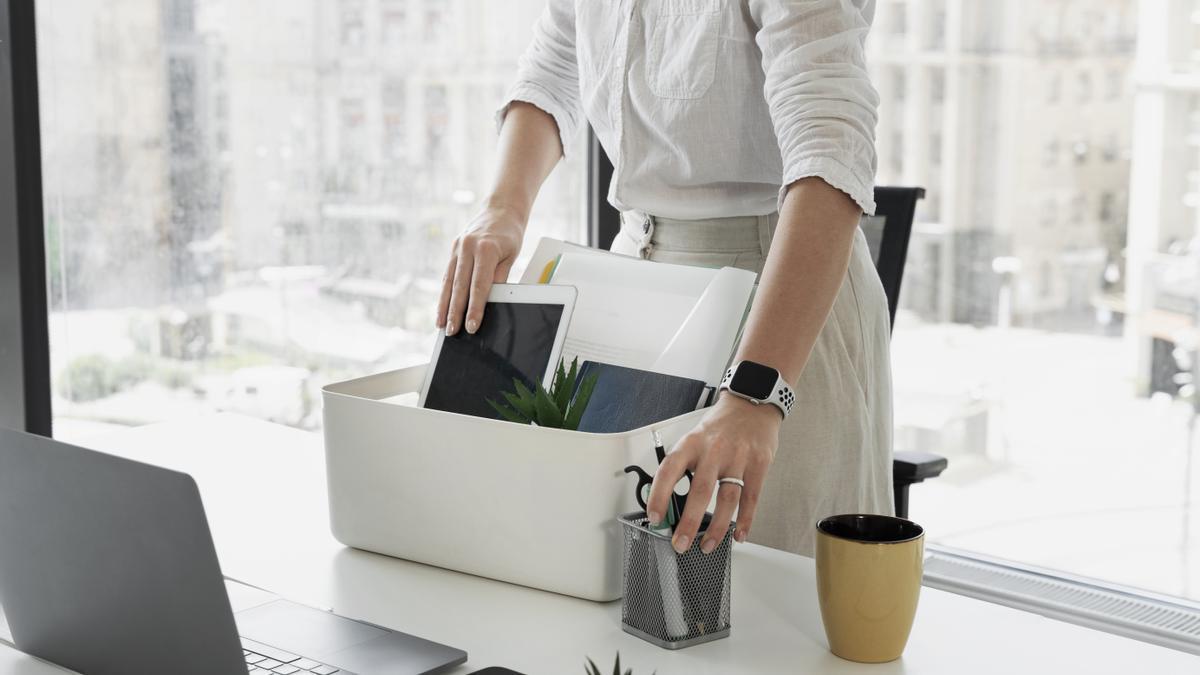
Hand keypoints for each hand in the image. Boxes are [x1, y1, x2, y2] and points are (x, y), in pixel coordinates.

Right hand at [436, 205, 524, 334]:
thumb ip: (500, 278)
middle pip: (460, 286)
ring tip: (441, 324)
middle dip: (455, 312)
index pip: (479, 286)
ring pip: (449, 282)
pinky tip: (441, 307)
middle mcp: (468, 247)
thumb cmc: (510, 233)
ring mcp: (458, 247)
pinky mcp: (453, 248)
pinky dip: (444, 292)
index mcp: (486, 249)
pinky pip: (447, 274)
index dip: (474, 308)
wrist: (501, 208)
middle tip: (451, 332)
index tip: (471, 326)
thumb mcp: (511, 255)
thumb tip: (491, 302)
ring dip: (444, 305)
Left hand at [646, 393, 780, 553]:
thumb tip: (666, 502)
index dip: (659, 495)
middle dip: (688, 522)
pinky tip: (738, 535)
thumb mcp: (695, 439)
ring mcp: (738, 458)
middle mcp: (714, 450)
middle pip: (700, 491)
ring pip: (727, 499)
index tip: (654, 517)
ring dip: (717, 528)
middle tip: (680, 543)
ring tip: (707, 545)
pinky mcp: (758, 464)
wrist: (752, 405)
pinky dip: (745, 520)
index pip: (669, 470)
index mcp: (691, 443)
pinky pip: (751, 498)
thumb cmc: (719, 427)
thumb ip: (684, 467)